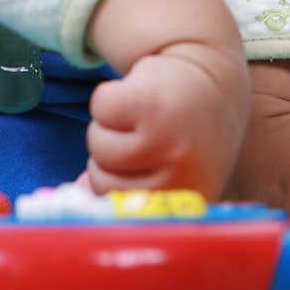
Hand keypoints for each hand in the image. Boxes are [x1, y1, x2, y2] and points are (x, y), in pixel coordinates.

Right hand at [84, 0, 249, 200]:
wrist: (210, 78)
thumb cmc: (180, 133)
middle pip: (101, 179)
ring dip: (109, 125)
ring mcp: (166, 139)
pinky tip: (138, 95)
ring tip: (141, 116)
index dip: (113, 188)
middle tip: (141, 136)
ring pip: (98, 143)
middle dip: (110, 155)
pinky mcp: (150, 101)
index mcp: (184, 199)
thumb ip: (127, 190)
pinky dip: (109, 97)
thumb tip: (79, 192)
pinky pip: (100, 108)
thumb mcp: (166, 171)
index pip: (119, 211)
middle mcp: (180, 174)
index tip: (127, 172)